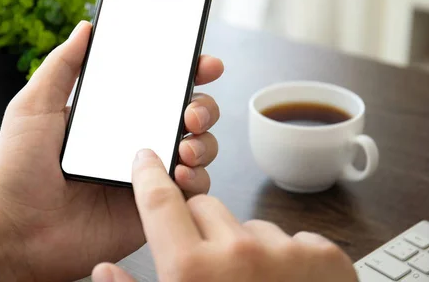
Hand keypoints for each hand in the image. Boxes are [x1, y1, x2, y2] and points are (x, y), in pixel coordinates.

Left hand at [0, 21, 223, 280]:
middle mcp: (134, 141)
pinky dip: (197, 178)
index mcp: (113, 115)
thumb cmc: (17, 169)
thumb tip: (86, 27)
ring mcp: (145, 174)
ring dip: (204, 141)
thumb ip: (61, 66)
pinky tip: (181, 172)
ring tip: (186, 145)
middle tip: (191, 111)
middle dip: (203, 107)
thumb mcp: (34, 107)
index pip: (158, 87)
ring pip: (198, 149)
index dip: (187, 73)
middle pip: (188, 116)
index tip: (204, 64)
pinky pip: (190, 190)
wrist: (16, 230)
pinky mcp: (151, 206)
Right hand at [92, 149, 357, 281]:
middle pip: (204, 206)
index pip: (159, 202)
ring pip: (250, 225)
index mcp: (192, 271)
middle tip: (208, 267)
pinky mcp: (325, 257)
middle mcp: (237, 252)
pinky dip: (289, 258)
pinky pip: (294, 238)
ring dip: (246, 246)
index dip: (148, 176)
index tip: (146, 159)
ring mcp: (285, 252)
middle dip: (199, 226)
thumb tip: (104, 269)